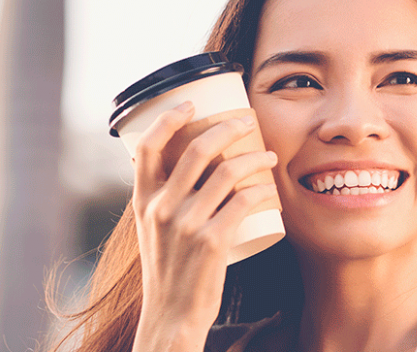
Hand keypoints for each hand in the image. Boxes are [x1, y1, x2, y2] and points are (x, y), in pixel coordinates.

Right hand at [130, 101, 277, 350]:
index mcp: (143, 202)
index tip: (190, 103)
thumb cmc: (169, 271)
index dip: (167, 119)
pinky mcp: (212, 240)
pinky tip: (274, 188)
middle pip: (197, 150)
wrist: (171, 314)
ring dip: (256, 158)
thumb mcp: (154, 231)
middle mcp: (161, 208)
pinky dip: (264, 189)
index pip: (147, 148)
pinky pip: (245, 200)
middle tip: (248, 123)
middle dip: (228, 128)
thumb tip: (193, 170)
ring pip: (227, 172)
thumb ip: (167, 201)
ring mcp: (186, 224)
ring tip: (271, 157)